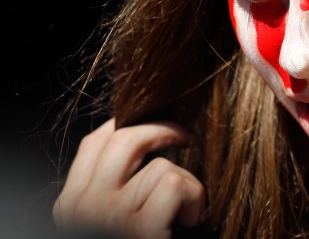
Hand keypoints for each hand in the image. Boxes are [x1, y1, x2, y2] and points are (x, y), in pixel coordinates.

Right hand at [53, 118, 205, 238]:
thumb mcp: (106, 219)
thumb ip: (112, 187)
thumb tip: (143, 139)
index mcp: (70, 206)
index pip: (95, 142)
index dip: (129, 123)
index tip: (157, 126)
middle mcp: (82, 209)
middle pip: (125, 138)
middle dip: (164, 130)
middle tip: (188, 138)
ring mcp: (108, 218)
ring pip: (161, 165)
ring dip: (189, 184)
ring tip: (190, 210)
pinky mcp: (138, 231)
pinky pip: (175, 185)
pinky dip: (195, 198)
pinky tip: (193, 220)